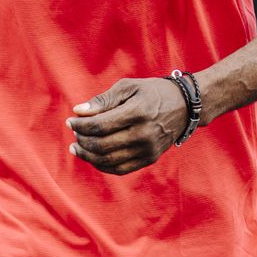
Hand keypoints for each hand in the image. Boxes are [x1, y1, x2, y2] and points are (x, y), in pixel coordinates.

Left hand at [66, 77, 191, 175]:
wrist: (185, 107)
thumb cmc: (152, 93)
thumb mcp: (129, 87)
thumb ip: (103, 100)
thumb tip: (78, 111)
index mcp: (138, 112)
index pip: (100, 125)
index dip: (81, 125)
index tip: (71, 121)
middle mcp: (144, 134)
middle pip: (102, 145)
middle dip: (82, 140)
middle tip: (75, 133)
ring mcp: (148, 150)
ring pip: (108, 160)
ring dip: (88, 155)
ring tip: (77, 146)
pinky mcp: (149, 159)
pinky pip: (119, 169)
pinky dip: (102, 164)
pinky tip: (92, 156)